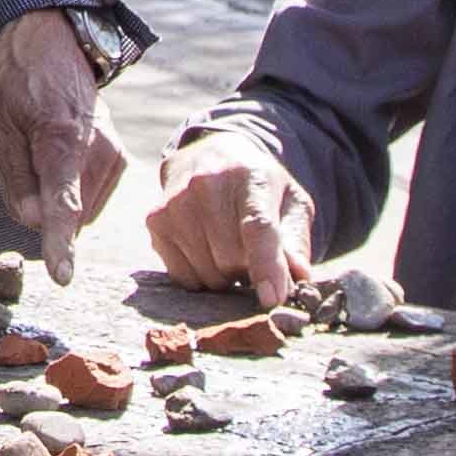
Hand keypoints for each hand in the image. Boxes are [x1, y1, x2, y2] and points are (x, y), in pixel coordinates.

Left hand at [0, 11, 124, 279]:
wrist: (55, 41)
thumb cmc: (18, 78)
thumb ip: (16, 178)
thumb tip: (33, 220)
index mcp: (62, 139)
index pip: (62, 203)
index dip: (59, 242)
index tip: (63, 275)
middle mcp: (98, 151)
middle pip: (63, 214)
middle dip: (35, 206)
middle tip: (15, 163)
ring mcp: (113, 156)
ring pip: (77, 211)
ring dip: (50, 199)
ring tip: (33, 152)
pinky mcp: (118, 160)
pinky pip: (87, 198)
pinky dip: (66, 190)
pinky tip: (52, 158)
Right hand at [142, 133, 312, 302]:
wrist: (212, 156)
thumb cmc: (258, 188)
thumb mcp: (290, 203)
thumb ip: (296, 240)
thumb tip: (300, 278)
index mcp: (250, 176)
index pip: (257, 227)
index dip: (266, 266)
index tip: (272, 299)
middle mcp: (207, 184)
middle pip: (231, 258)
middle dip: (248, 270)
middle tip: (252, 256)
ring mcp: (176, 202)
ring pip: (207, 273)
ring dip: (225, 276)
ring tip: (229, 251)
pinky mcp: (156, 220)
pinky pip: (183, 277)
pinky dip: (201, 276)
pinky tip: (207, 252)